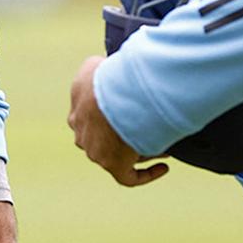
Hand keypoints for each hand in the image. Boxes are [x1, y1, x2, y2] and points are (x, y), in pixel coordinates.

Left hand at [69, 55, 168, 187]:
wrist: (112, 96)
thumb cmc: (104, 78)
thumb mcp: (93, 65)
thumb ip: (96, 71)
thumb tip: (106, 72)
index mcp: (77, 116)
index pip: (91, 121)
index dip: (112, 117)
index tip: (130, 111)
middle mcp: (83, 138)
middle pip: (106, 139)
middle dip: (128, 135)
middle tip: (150, 127)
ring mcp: (96, 153)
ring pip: (120, 155)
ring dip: (144, 149)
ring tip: (166, 141)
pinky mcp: (113, 166)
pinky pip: (129, 177)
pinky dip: (147, 174)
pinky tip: (164, 167)